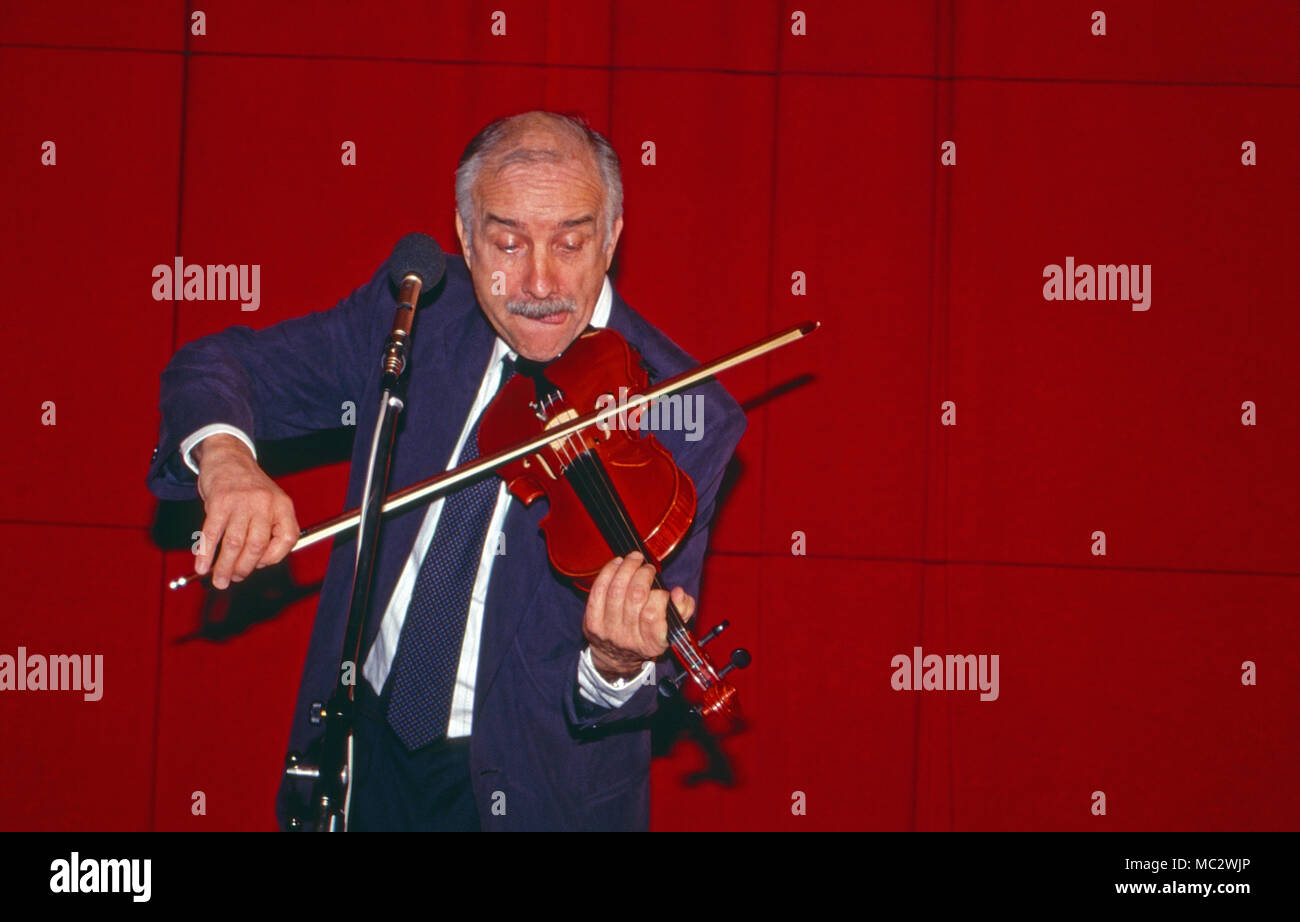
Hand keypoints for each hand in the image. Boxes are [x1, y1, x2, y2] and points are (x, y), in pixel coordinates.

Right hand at [193, 433, 298, 589]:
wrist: (228, 458)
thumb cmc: (249, 489)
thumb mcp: (270, 504)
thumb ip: (269, 529)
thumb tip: (256, 565)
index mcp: (283, 506)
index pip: (287, 539)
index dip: (273, 557)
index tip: (259, 566)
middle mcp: (265, 503)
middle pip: (257, 546)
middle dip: (244, 568)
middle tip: (234, 579)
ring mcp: (242, 502)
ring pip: (234, 544)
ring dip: (224, 567)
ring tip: (219, 581)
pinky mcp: (219, 502)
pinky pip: (212, 534)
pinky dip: (205, 553)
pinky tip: (201, 565)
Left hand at [583, 551, 694, 681]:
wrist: (617, 657)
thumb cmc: (648, 637)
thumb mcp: (672, 629)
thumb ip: (683, 609)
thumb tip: (678, 592)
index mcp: (652, 642)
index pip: (653, 614)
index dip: (659, 596)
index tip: (662, 591)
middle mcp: (628, 639)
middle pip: (634, 597)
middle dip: (643, 575)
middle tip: (648, 568)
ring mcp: (608, 630)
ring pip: (616, 590)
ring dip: (627, 568)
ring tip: (634, 560)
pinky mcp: (592, 622)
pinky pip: (598, 591)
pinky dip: (608, 572)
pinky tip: (617, 564)